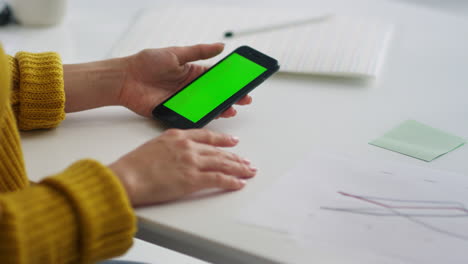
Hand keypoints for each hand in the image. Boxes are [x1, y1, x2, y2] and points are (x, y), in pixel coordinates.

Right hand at [108, 129, 256, 205]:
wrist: (126, 177)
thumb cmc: (133, 166)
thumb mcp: (153, 146)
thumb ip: (170, 148)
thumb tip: (177, 156)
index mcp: (177, 136)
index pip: (207, 136)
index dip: (223, 140)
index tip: (233, 142)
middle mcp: (188, 146)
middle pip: (218, 151)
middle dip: (235, 157)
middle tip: (246, 161)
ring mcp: (192, 162)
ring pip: (223, 163)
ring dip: (239, 168)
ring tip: (249, 171)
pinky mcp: (193, 179)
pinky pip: (218, 179)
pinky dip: (232, 181)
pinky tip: (239, 184)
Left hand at [119, 43, 252, 117]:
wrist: (124, 79)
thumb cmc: (146, 63)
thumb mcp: (175, 53)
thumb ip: (199, 51)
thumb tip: (221, 46)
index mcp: (192, 72)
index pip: (216, 77)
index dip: (230, 81)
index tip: (244, 82)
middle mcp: (190, 88)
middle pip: (215, 94)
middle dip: (230, 97)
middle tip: (244, 99)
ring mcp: (184, 101)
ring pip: (207, 106)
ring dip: (220, 108)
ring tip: (232, 109)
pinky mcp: (175, 112)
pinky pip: (192, 116)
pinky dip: (204, 117)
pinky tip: (214, 116)